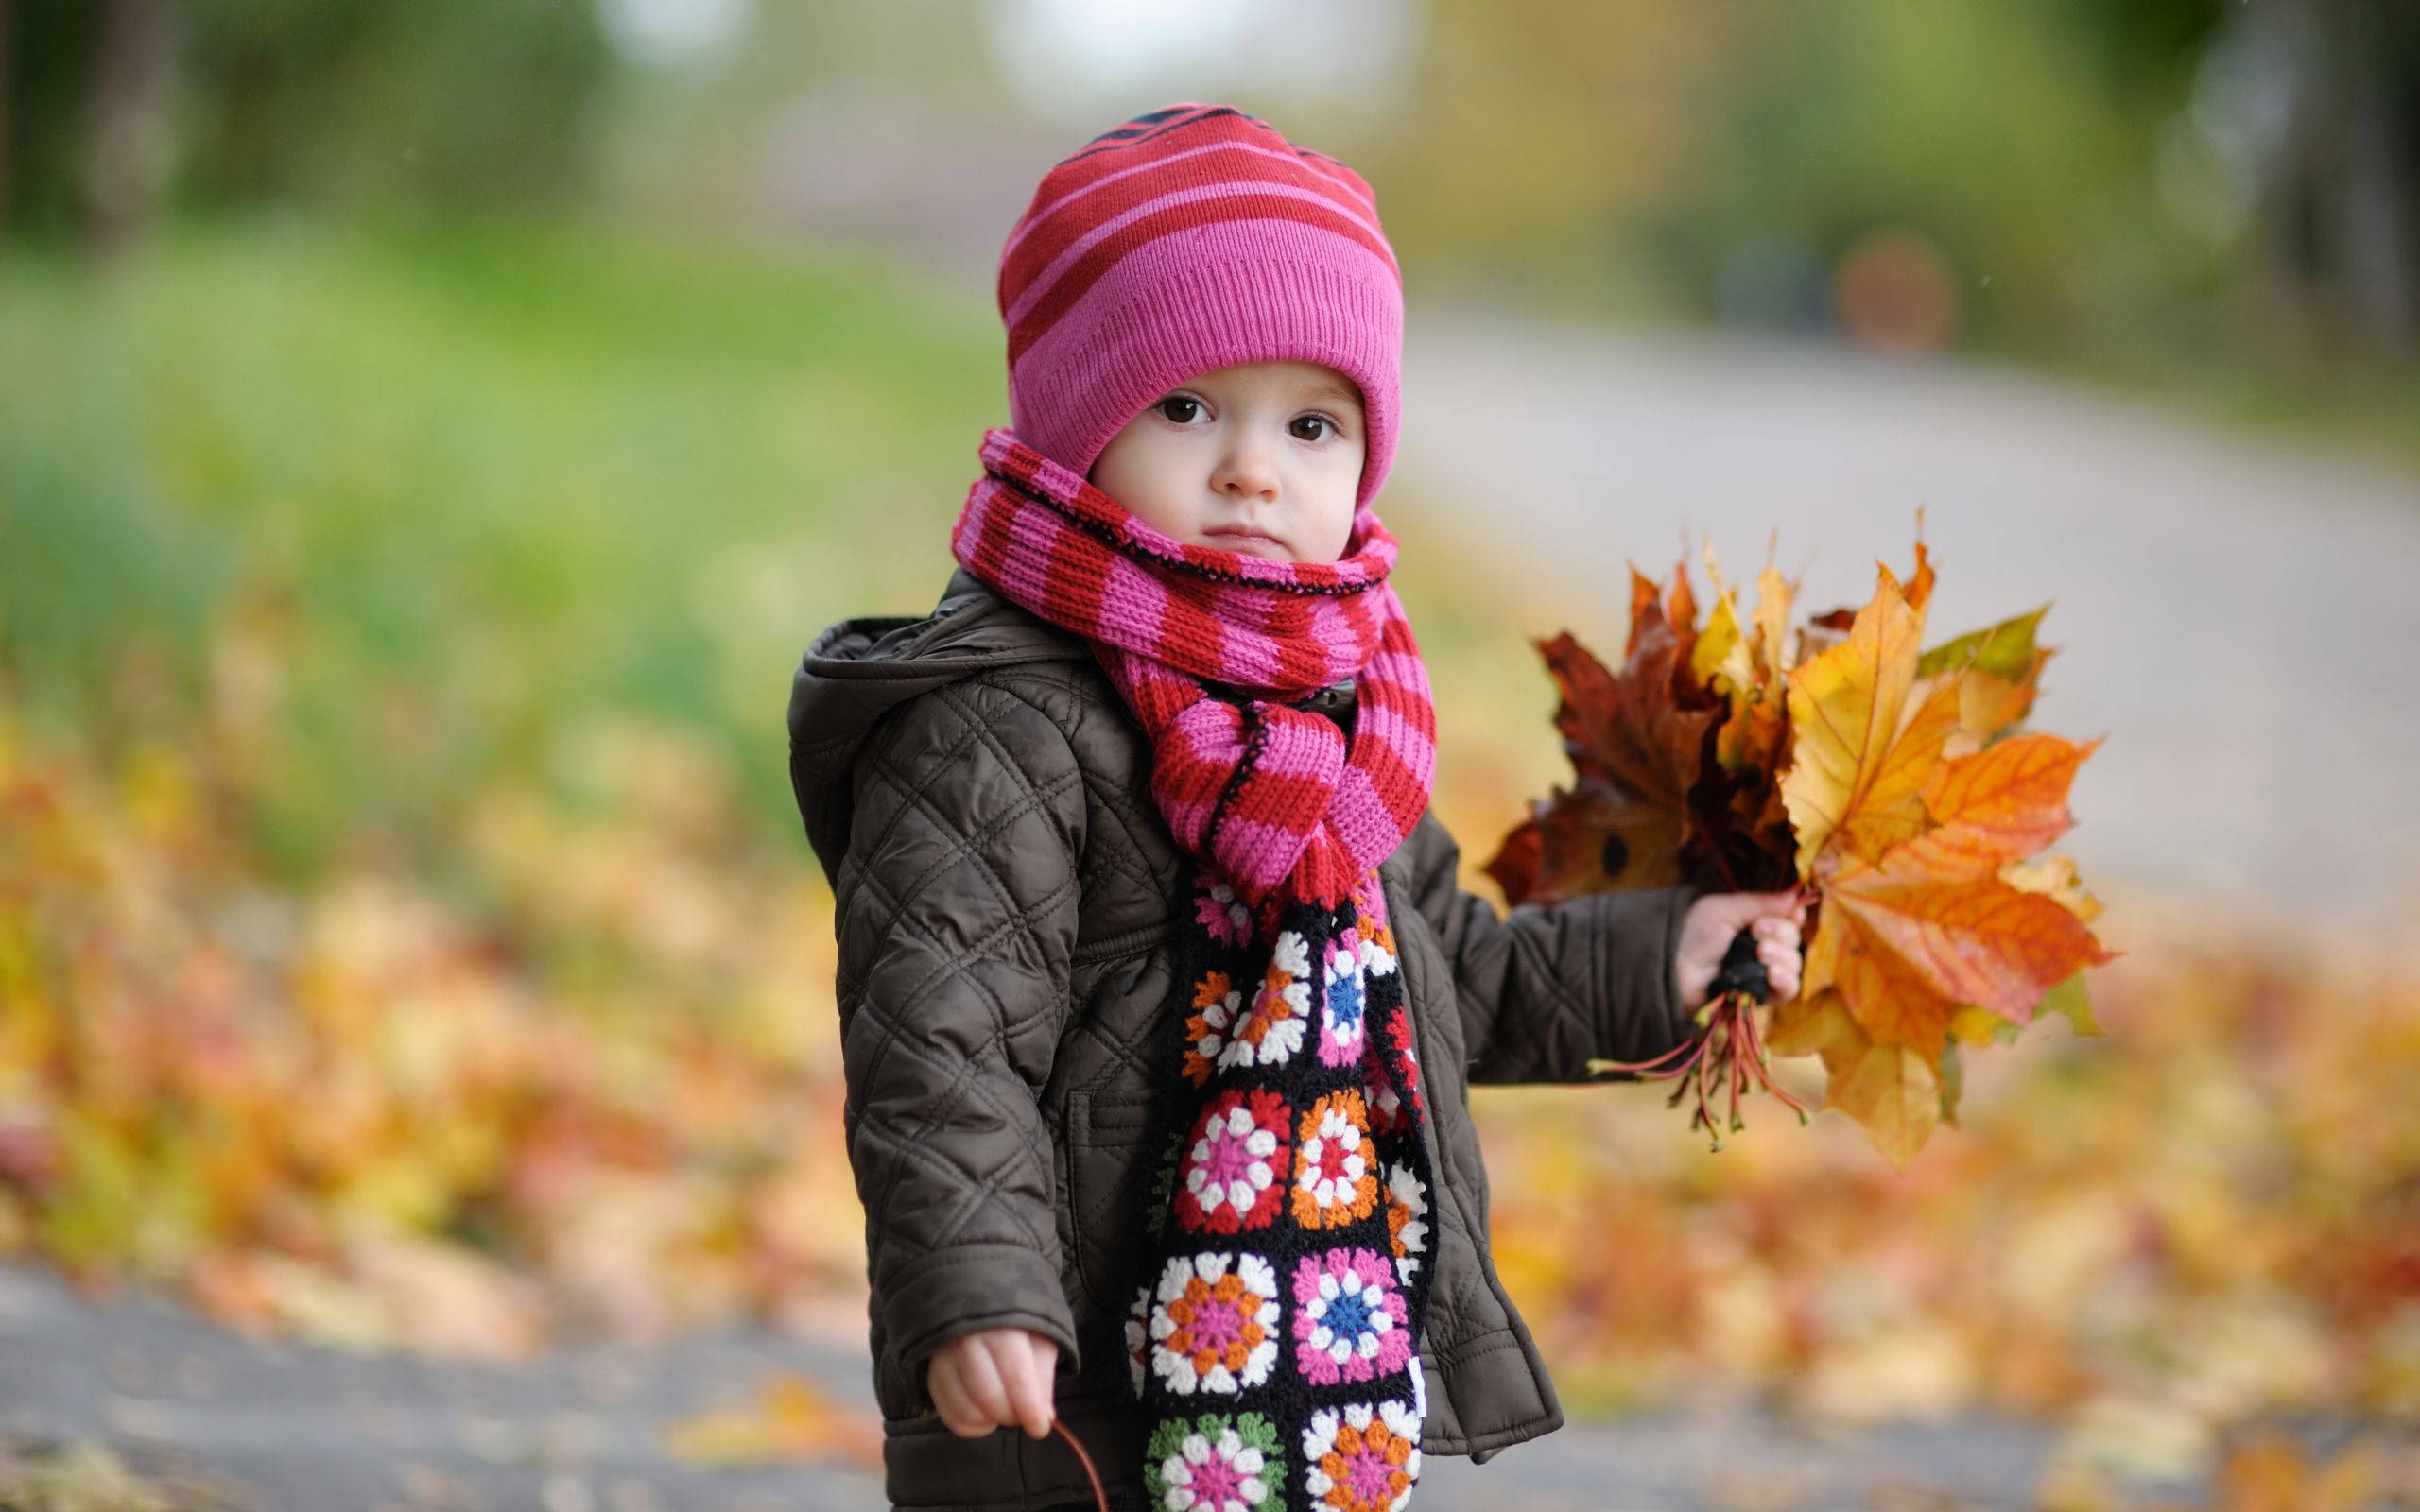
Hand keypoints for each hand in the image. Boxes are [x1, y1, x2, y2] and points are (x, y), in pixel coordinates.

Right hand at [925, 1327, 1058, 1439]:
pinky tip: (985, 1413)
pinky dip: (973, 1426)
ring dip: (992, 1421)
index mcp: (1000, 1327)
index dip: (1029, 1408)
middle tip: (1022, 1413)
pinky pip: (951, 1418)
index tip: (1040, 1427)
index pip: (1015, 1375)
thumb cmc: (1016, 1327)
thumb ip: (1043, 1377)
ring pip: (968, 1412)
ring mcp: (943, 1360)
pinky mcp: (932, 1377)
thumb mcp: (1041, 1340)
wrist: (978, 1306)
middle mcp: (966, 1341)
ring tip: (1003, 1409)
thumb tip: (1043, 1416)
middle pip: (989, 1397)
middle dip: (1011, 1416)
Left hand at [1677, 889, 1806, 1010]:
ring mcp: (1762, 973)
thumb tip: (1796, 894)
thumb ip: (1761, 903)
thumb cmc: (1692, 933)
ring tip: (1759, 953)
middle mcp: (1762, 947)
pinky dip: (1785, 980)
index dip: (1794, 917)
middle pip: (1793, 940)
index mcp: (1754, 924)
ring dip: (1781, 956)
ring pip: (1793, 964)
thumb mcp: (1724, 909)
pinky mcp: (1760, 996)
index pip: (1789, 920)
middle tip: (1756, 931)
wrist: (1673, 967)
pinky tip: (1772, 974)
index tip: (1791, 914)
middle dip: (1780, 933)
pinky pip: (1788, 990)